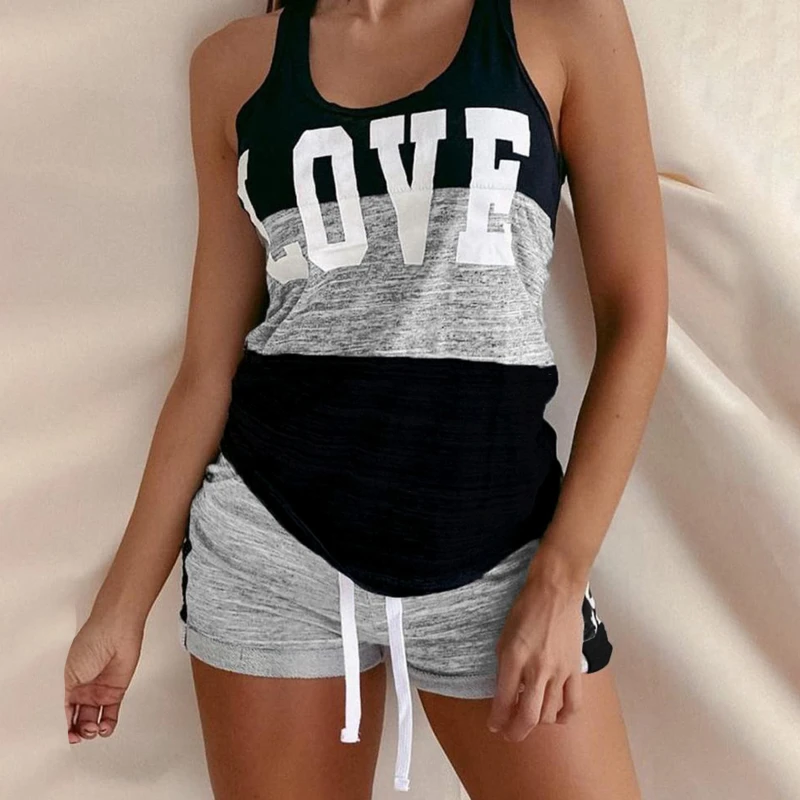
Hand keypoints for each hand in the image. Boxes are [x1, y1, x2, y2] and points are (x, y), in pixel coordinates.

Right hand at [64, 611, 144, 743]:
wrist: (116, 632)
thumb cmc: (91, 643)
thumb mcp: (70, 674)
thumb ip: (67, 699)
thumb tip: (63, 721)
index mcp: (68, 684)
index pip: (62, 712)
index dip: (61, 726)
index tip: (61, 736)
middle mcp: (84, 690)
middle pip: (77, 720)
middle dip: (76, 732)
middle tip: (77, 734)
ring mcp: (100, 692)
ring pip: (93, 721)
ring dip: (91, 731)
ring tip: (91, 728)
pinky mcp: (116, 692)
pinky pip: (111, 715)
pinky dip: (107, 726)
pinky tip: (103, 728)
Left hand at [487, 569, 585, 740]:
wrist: (555, 593)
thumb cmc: (525, 610)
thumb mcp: (504, 637)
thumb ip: (505, 667)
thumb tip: (506, 693)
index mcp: (513, 658)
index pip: (503, 700)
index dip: (497, 720)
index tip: (494, 726)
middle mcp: (536, 669)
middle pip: (528, 717)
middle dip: (515, 732)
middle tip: (509, 734)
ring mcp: (558, 671)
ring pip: (550, 714)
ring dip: (537, 723)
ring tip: (529, 719)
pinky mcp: (575, 670)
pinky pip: (573, 704)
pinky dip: (563, 717)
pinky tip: (555, 715)